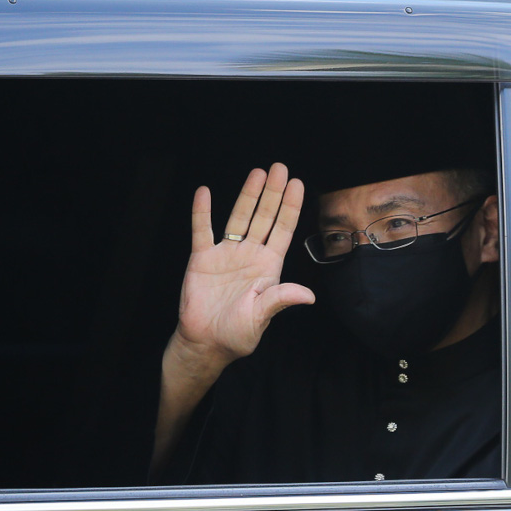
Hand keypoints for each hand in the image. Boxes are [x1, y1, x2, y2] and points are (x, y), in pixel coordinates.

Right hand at [173, 162, 314, 367]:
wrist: (206, 342)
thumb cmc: (238, 334)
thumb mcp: (262, 317)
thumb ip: (280, 300)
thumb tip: (308, 296)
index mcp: (268, 266)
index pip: (282, 230)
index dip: (290, 207)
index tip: (297, 184)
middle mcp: (250, 255)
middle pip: (264, 217)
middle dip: (272, 193)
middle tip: (279, 168)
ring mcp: (226, 254)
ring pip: (238, 218)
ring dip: (247, 195)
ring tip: (257, 172)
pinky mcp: (202, 259)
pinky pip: (202, 230)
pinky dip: (202, 212)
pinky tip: (205, 193)